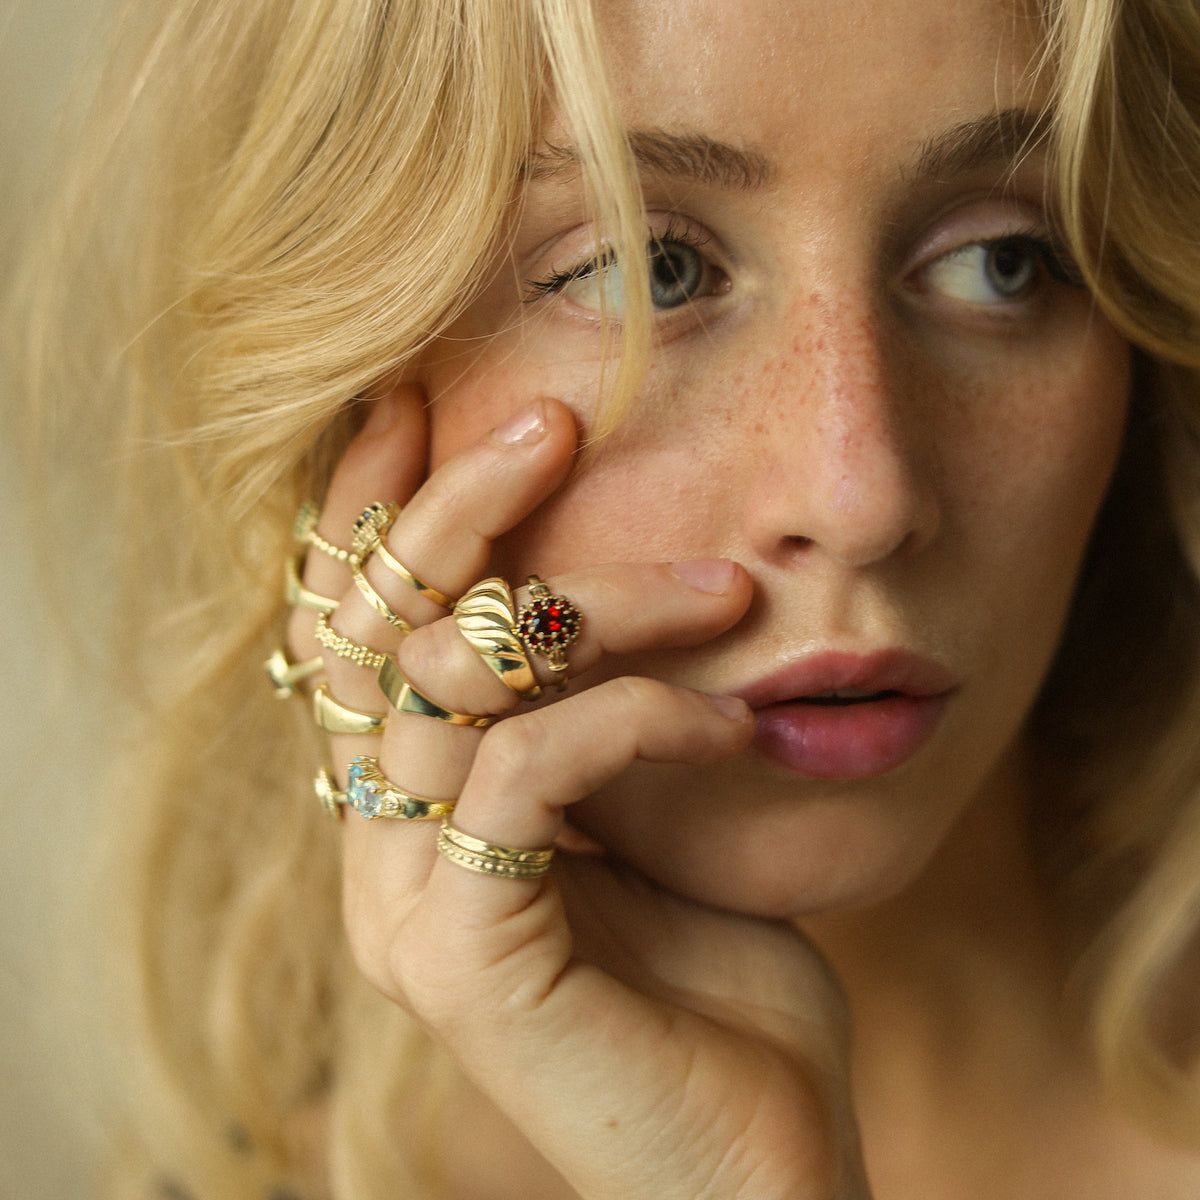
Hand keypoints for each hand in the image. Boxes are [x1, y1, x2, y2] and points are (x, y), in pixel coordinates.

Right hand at [289, 389, 870, 1199]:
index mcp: (407, 813)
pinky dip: (641, 717)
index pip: (353, 631)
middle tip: (552, 422)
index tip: (426, 398)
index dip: (374, 511)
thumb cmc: (714, 981)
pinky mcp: (463, 954)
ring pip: (457, 683)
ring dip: (601, 606)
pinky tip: (735, 726)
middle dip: (453, 510)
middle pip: (372, 634)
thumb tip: (589, 581)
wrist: (760, 1158)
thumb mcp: (641, 818)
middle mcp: (375, 852)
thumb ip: (585, 718)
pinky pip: (530, 769)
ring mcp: (405, 906)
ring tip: (726, 590)